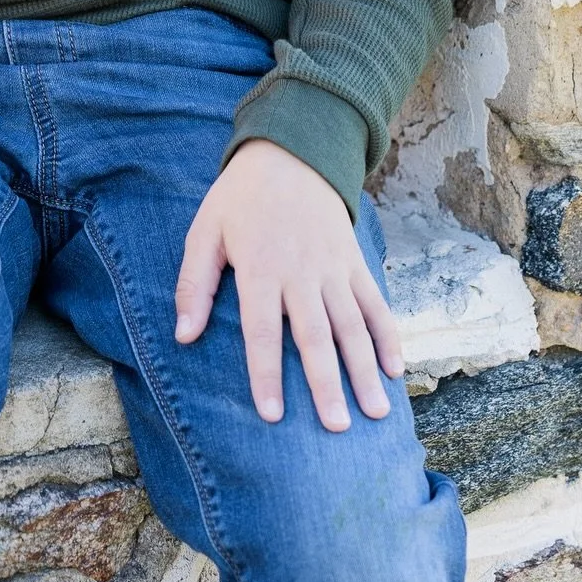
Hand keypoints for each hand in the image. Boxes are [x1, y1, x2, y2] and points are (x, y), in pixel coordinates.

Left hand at [173, 139, 402, 431]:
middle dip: (327, 384)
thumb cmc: (240, 198)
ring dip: (365, 370)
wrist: (290, 152)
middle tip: (337, 428)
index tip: (273, 416)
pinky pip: (375, 303)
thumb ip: (193, 284)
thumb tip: (183, 336)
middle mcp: (300, 273)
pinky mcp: (354, 262)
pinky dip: (389, 335)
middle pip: (315, 336)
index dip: (266, 374)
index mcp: (259, 269)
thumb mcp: (204, 231)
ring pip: (352, 326)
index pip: (262, 331)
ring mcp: (332, 268)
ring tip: (376, 412)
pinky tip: (397, 369)